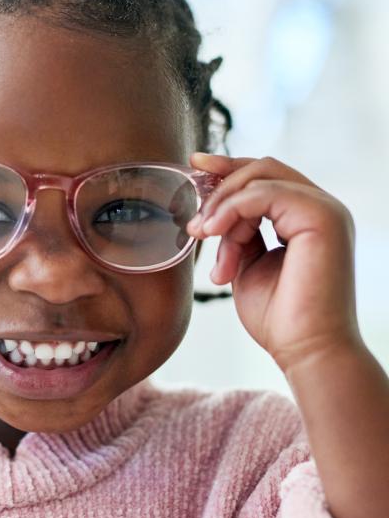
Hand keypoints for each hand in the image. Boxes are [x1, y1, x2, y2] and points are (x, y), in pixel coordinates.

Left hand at [186, 152, 361, 373]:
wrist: (305, 350)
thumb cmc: (279, 318)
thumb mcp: (247, 267)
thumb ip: (238, 236)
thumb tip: (215, 216)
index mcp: (306, 218)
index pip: (266, 176)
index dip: (228, 168)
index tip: (193, 167)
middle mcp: (321, 208)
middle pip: (264, 167)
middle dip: (220, 182)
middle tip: (192, 219)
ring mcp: (325, 210)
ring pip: (261, 176)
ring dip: (222, 204)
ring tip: (202, 236)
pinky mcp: (322, 218)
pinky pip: (265, 193)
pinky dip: (232, 209)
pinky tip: (214, 233)